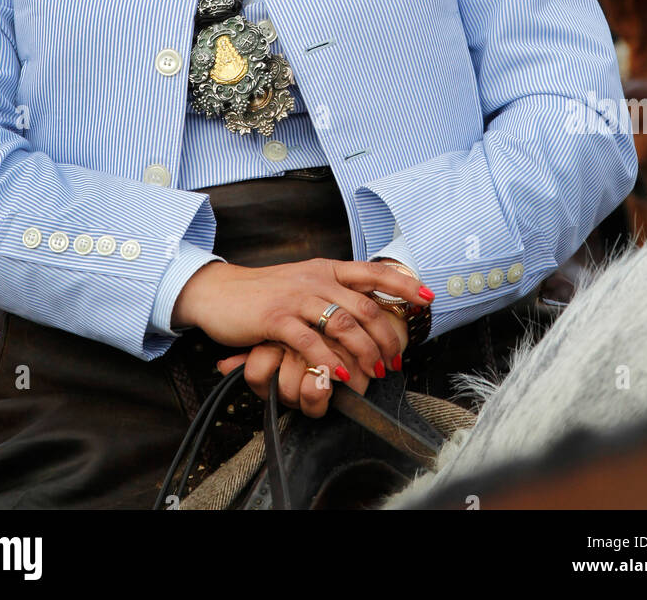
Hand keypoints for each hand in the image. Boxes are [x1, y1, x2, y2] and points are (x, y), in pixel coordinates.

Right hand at [173, 257, 430, 387]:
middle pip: (367, 306)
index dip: (403, 284)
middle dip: (388, 338)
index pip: (374, 271)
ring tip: (373, 374)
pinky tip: (339, 377)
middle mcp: (316, 278)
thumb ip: (332, 291)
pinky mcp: (275, 319)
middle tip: (395, 361)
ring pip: (345, 325)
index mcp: (327, 268)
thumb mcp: (304, 282)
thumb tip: (368, 308)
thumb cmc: (265, 293)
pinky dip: (329, 361)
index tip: (427, 298)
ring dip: (365, 353)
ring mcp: (296, 297)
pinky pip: (311, 342)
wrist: (219, 292)